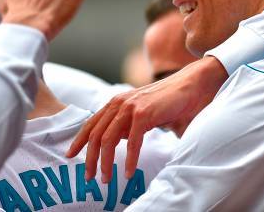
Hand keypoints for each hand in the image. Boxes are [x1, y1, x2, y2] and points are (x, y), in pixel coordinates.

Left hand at [66, 56, 227, 182]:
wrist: (193, 84)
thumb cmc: (172, 101)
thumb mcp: (145, 113)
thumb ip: (131, 124)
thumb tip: (122, 141)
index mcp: (118, 102)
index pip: (92, 123)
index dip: (79, 140)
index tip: (71, 155)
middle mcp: (119, 103)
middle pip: (95, 134)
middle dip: (89, 158)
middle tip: (88, 177)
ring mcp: (130, 107)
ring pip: (108, 140)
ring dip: (105, 163)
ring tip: (106, 179)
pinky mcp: (144, 113)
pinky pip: (131, 143)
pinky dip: (128, 160)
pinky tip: (127, 172)